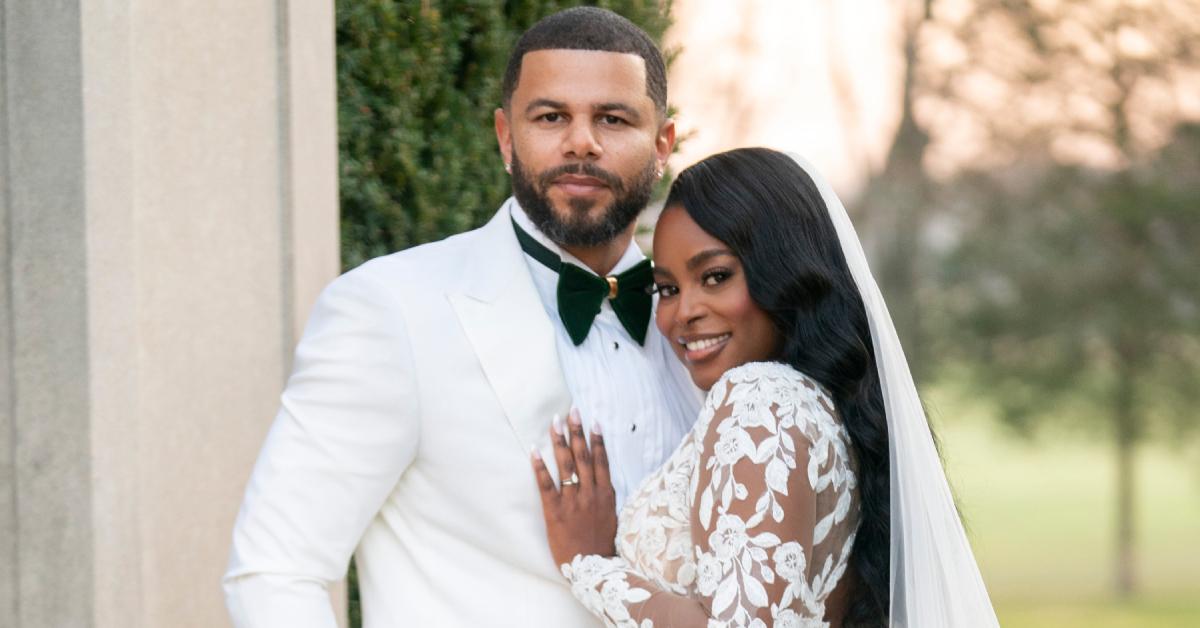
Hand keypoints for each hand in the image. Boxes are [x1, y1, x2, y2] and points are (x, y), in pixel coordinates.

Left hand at [531, 408, 617, 566]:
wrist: (593, 569)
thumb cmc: (603, 545)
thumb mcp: (612, 517)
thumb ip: (606, 497)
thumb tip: (602, 480)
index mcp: (605, 494)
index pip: (601, 460)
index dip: (597, 440)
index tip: (593, 421)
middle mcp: (590, 493)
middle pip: (583, 456)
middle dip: (577, 431)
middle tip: (572, 410)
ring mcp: (573, 501)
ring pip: (566, 465)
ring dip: (560, 441)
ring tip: (554, 422)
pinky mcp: (555, 511)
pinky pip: (546, 485)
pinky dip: (540, 467)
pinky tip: (534, 451)